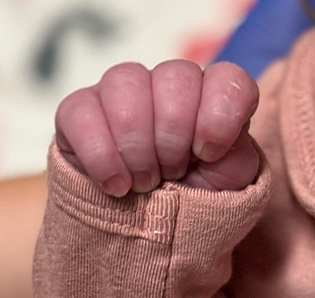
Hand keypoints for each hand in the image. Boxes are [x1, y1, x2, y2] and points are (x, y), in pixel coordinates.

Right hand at [55, 60, 259, 195]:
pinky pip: (81, 110)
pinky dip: (101, 154)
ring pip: (126, 80)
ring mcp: (122, 93)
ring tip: (143, 182)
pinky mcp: (79, 112)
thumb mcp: (227, 183)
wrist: (141, 239)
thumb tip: (215, 137)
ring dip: (138, 142)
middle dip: (175, 134)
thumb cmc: (191, 202)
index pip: (228, 78)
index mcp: (213, 97)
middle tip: (172, 173)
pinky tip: (115, 184)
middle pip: (176, 75)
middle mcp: (169, 85)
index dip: (221, 114)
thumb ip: (235, 153)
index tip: (209, 154)